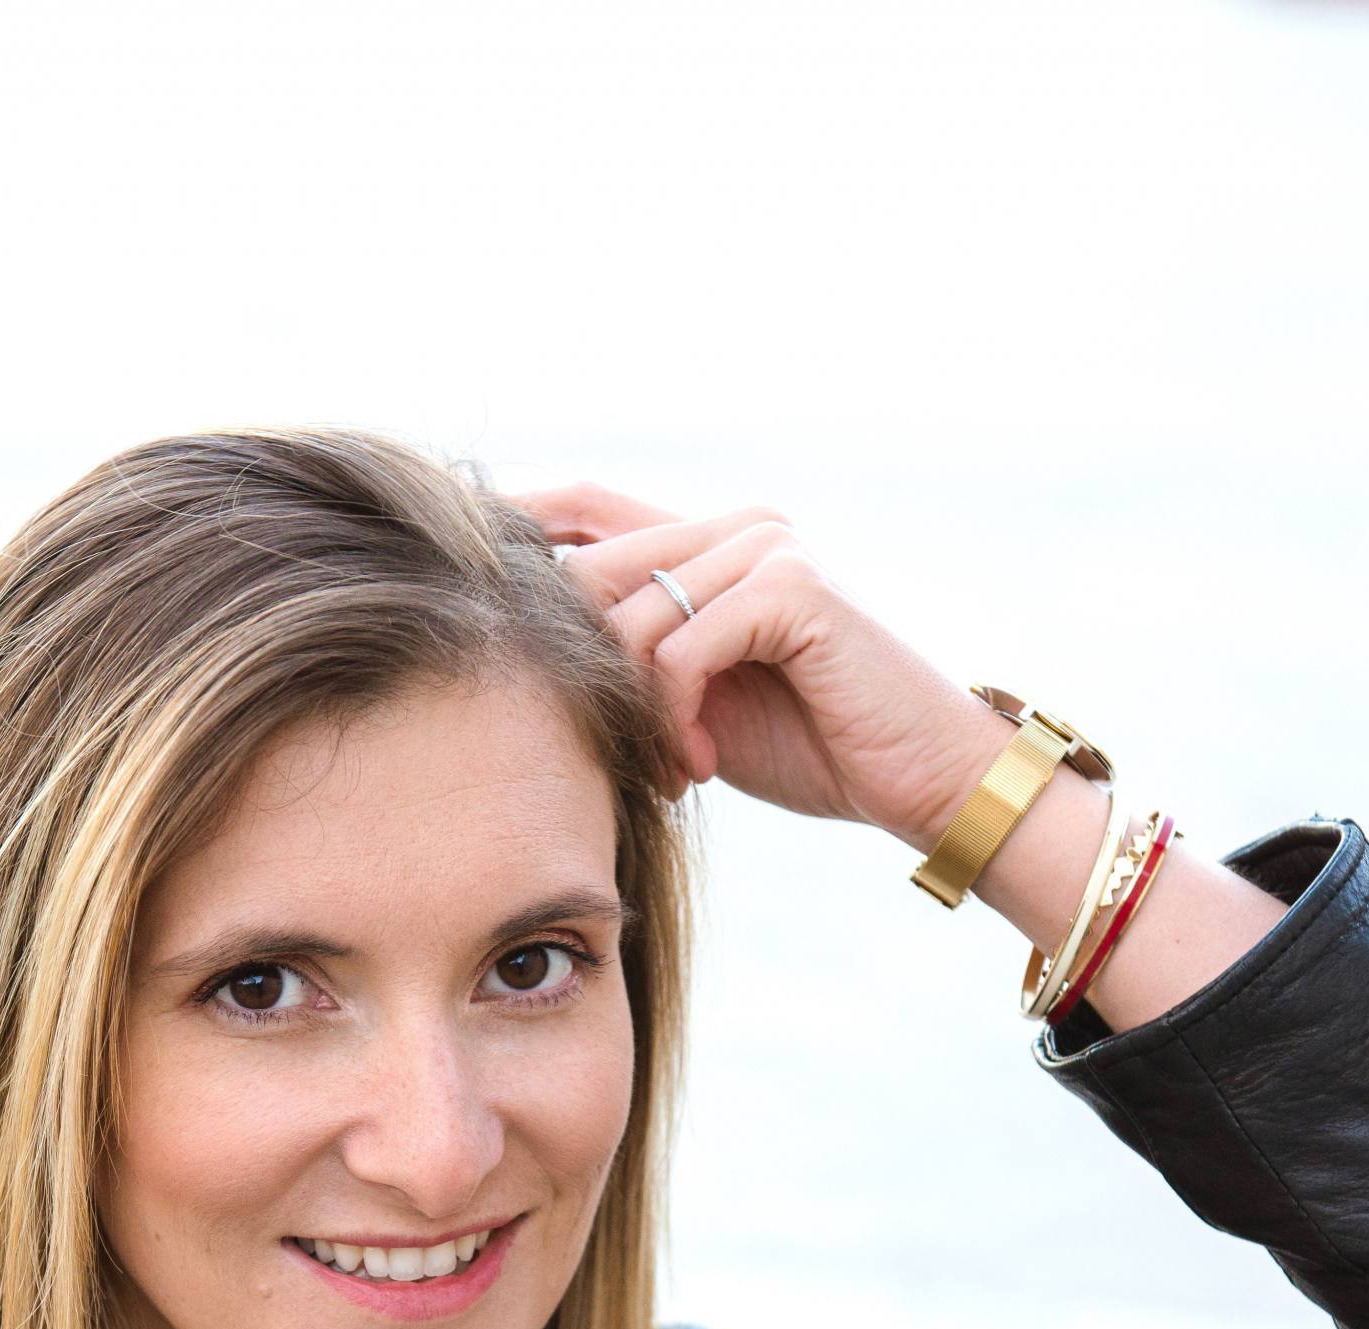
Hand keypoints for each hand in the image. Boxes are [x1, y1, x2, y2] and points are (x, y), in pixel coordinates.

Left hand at [508, 480, 1005, 844]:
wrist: (918, 780)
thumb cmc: (813, 749)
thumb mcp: (698, 703)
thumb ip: (638, 663)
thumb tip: (535, 654)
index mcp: (712, 546)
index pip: (588, 508)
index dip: (516, 524)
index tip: (449, 571)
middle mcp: (738, 529)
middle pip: (594, 570)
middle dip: (579, 666)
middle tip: (606, 747)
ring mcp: (767, 549)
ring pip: (634, 619)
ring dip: (634, 713)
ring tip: (668, 770)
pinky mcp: (793, 588)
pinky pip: (683, 647)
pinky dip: (675, 717)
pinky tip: (697, 766)